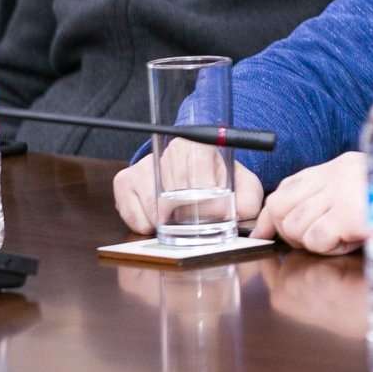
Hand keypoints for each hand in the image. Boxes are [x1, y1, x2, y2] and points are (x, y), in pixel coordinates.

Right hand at [112, 140, 264, 234]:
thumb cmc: (218, 178)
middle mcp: (166, 150)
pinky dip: (150, 226)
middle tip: (198, 224)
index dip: (206, 198)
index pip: (196, 170)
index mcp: (197, 145)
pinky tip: (162, 217)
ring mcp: (142, 166)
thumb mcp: (242, 184)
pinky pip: (135, 218)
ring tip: (180, 218)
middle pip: (173, 193)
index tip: (213, 213)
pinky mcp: (124, 182)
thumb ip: (249, 199)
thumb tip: (241, 216)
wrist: (193, 168)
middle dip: (188, 216)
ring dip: (168, 224)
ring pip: (153, 209)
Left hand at [251, 151, 368, 255]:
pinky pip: (316, 239)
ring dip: (311, 241)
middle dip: (287, 231)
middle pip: (280, 207)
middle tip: (314, 238)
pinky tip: (346, 240)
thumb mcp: (354, 195)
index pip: (285, 188)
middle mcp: (334, 175)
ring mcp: (340, 193)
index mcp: (335, 168)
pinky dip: (328, 248)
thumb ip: (317, 201)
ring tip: (338, 238)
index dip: (270, 216)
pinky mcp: (348, 215)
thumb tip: (270, 226)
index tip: (264, 234)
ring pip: (294, 226)